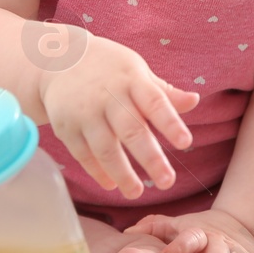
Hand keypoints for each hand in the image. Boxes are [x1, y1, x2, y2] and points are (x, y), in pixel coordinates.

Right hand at [36, 26, 198, 197]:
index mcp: (131, 79)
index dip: (170, 123)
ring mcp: (85, 112)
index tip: (186, 143)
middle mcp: (108, 96)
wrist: (59, 59)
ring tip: (137, 193)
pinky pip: (83, 154)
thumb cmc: (109, 68)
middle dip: (150, 158)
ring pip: (104, 148)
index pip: (155, 102)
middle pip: (131, 130)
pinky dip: (96, 171)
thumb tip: (194, 101)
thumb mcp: (137, 71)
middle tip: (167, 182)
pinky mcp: (65, 126)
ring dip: (121, 173)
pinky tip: (111, 185)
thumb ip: (164, 92)